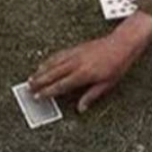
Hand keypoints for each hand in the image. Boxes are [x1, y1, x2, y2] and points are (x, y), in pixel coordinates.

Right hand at [29, 11, 151, 112]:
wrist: (122, 43)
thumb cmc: (117, 64)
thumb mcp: (107, 84)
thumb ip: (91, 96)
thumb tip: (81, 108)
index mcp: (83, 74)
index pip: (60, 85)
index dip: (48, 92)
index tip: (38, 96)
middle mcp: (76, 63)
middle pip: (52, 74)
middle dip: (39, 82)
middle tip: (29, 89)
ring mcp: (75, 54)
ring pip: (53, 63)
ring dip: (41, 71)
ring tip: (31, 78)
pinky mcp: (76, 48)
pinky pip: (58, 55)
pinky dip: (49, 60)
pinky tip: (44, 64)